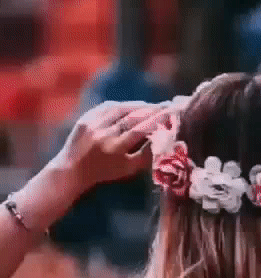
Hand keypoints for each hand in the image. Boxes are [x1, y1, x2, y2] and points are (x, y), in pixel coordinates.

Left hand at [51, 101, 169, 192]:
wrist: (72, 170)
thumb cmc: (104, 172)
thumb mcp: (128, 169)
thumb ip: (145, 156)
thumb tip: (162, 140)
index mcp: (116, 149)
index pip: (140, 130)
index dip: (157, 120)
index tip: (171, 113)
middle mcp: (105, 134)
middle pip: (132, 117)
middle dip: (151, 110)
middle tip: (166, 105)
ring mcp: (94, 124)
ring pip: (120, 109)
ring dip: (138, 105)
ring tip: (152, 106)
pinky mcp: (86, 118)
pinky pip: (107, 107)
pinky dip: (122, 105)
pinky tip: (132, 105)